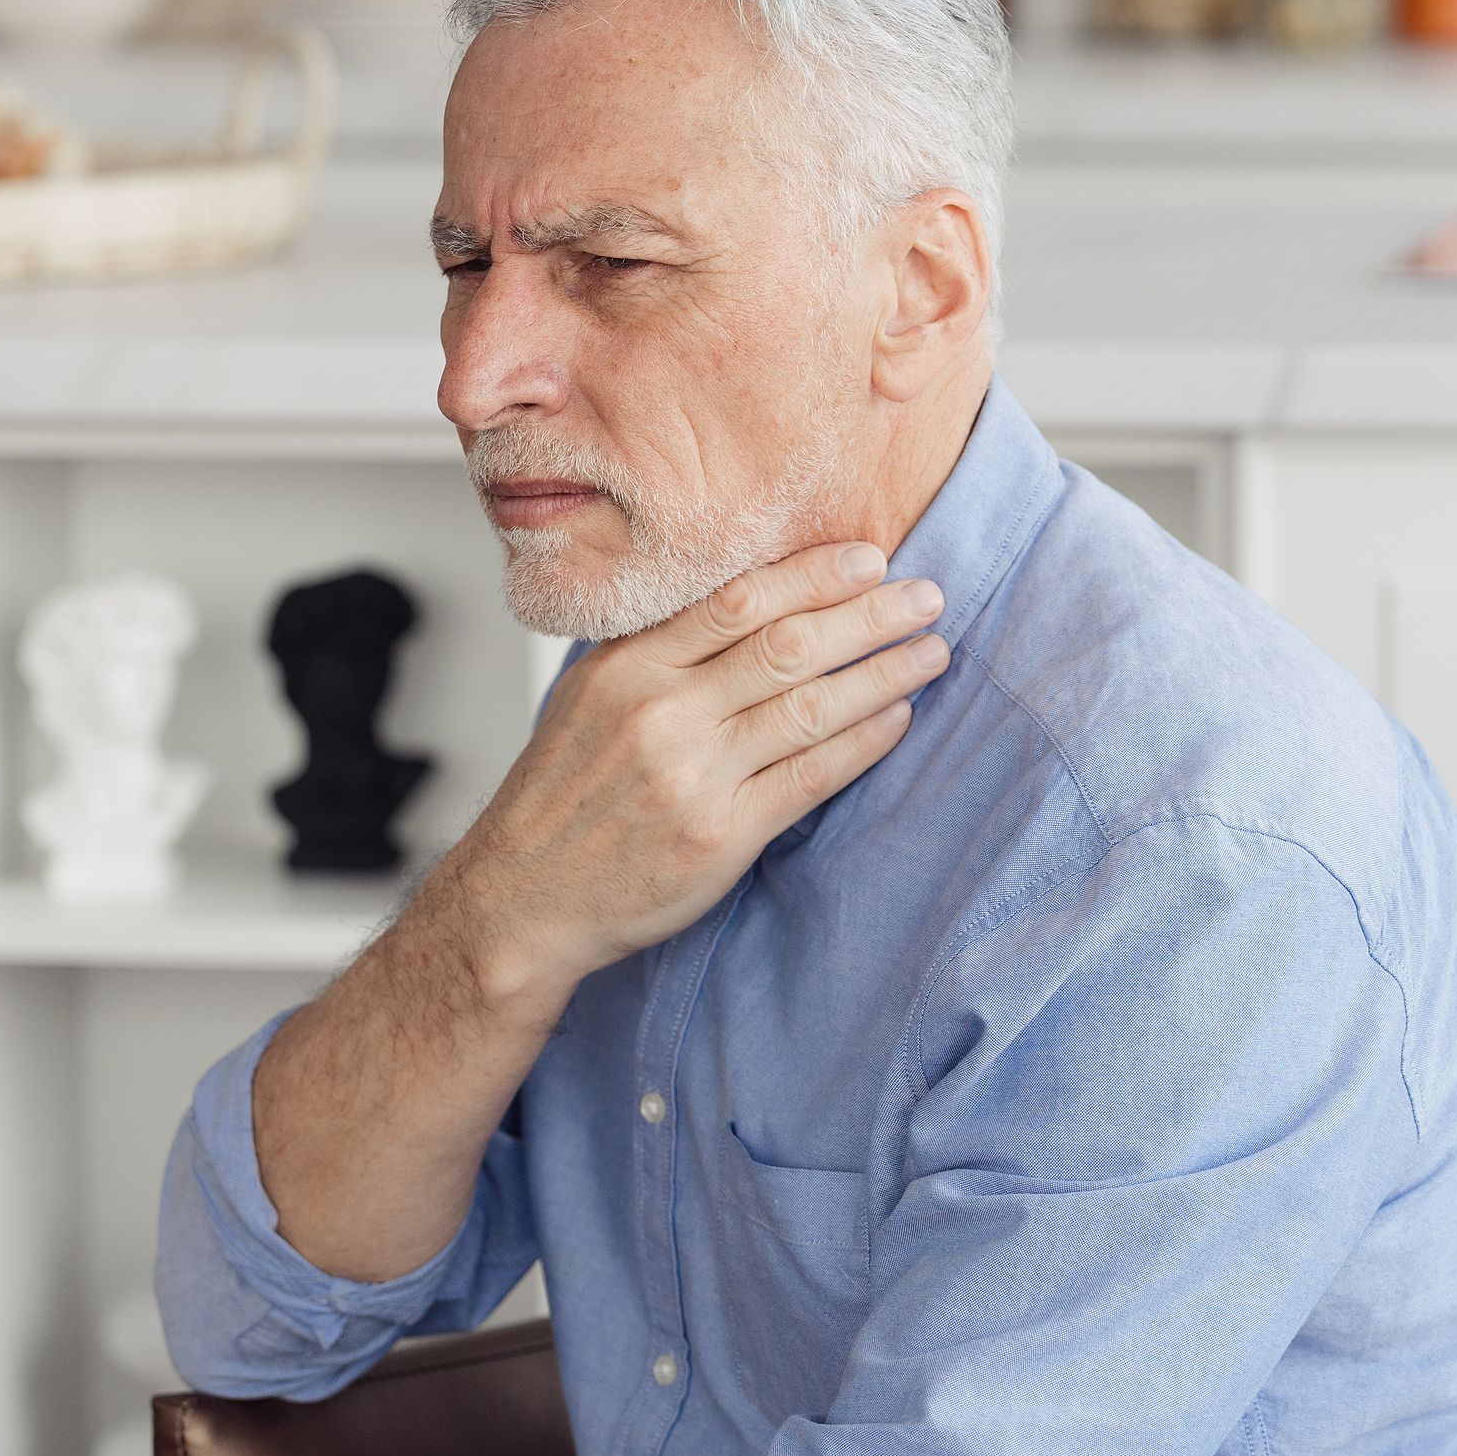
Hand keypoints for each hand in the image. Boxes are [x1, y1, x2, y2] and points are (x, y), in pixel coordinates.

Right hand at [422, 541, 949, 1006]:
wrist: (524, 897)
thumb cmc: (562, 795)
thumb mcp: (590, 696)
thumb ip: (662, 651)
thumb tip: (753, 602)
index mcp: (629, 667)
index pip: (739, 599)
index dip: (814, 574)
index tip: (869, 558)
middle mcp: (662, 713)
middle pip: (788, 644)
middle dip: (870, 614)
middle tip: (925, 595)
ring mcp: (695, 775)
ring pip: (811, 706)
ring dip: (884, 673)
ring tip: (931, 652)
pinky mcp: (722, 835)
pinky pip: (812, 777)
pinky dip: (863, 743)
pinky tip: (898, 718)